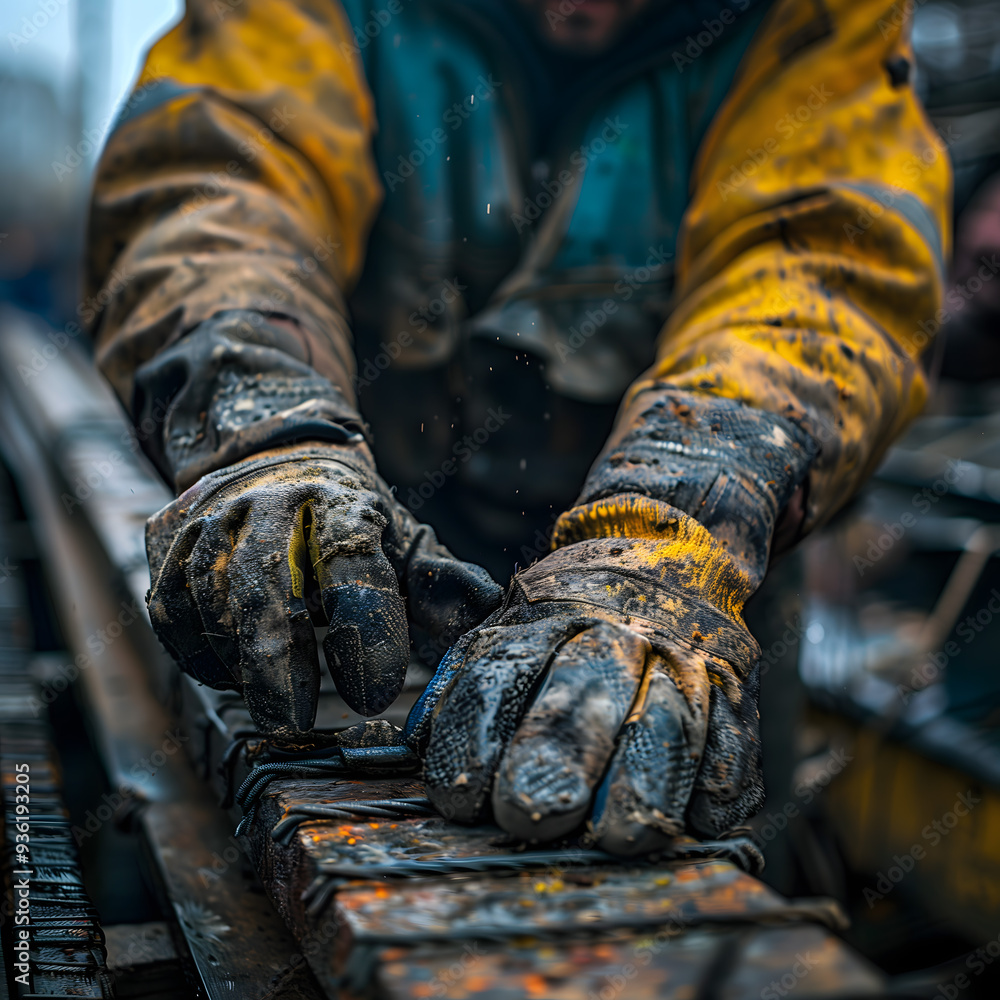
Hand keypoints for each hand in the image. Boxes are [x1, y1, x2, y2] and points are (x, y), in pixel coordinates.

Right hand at [146, 443, 501, 735]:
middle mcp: (271, 502)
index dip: (366, 632)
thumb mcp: (400, 538)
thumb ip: (440, 581)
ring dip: (236, 660)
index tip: (376, 696)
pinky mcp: (169, 537)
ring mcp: (212, 517)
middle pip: (262, 584)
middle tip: (291, 721)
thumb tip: (491, 610)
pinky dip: (197, 650)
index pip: (354, 566)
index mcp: (342, 502)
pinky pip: (169, 606)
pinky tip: (231, 672)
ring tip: (271, 698)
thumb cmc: (349, 519)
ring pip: (208, 599)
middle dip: (275, 661)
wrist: (275, 455)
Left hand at [408, 495, 764, 854]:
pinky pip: (734, 738)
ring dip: (641, 783)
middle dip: (554, 757)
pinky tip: (700, 817)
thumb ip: (466, 684)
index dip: (476, 735)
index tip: (457, 798)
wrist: (663, 558)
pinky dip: (719, 781)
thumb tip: (419, 748)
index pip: (501, 674)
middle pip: (584, 693)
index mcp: (544, 619)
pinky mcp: (735, 689)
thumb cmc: (571, 620)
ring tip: (613, 838)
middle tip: (527, 815)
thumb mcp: (508, 628)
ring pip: (667, 720)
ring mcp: (681, 661)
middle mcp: (614, 634)